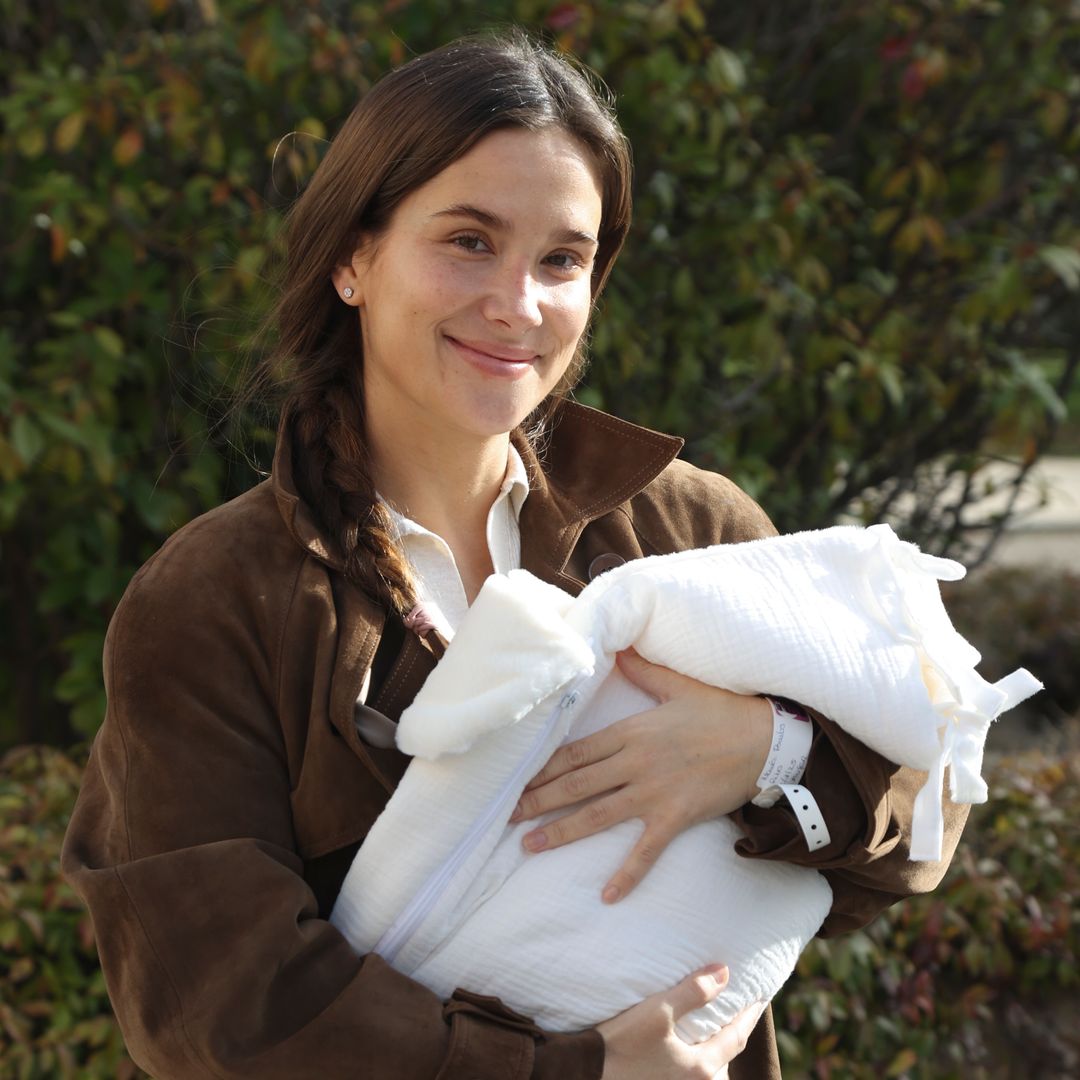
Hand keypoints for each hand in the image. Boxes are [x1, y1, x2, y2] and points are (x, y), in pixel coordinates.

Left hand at [511, 649, 771, 901]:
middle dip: (538, 800)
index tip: (516, 779)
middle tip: (505, 816)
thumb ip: (645, 670)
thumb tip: (620, 646)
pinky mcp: (676, 816)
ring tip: (530, 845)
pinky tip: (607, 895)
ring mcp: (654, 792)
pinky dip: (627, 873)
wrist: (765, 741)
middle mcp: (635, 762)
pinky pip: (646, 850)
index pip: (575, 752)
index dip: (542, 768)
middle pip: (576, 784)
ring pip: (598, 814)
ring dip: (562, 832)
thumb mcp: (679, 685)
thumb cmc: (722, 711)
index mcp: (631, 731)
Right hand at [598, 963, 765, 1078]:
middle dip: (732, 1033)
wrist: (586, 1072)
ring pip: (706, 1067)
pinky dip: (694, 1053)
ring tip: (711, 1023)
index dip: (749, 1014)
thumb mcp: (658, 1011)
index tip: (759, 996)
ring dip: (712, 1045)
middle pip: (724, 1057)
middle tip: (736, 1008)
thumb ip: (693, 992)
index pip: (736, 1037)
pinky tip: (683, 1041)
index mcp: (700, 1067)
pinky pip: (687, 1070)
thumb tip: (724, 972)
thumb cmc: (621, 1042)